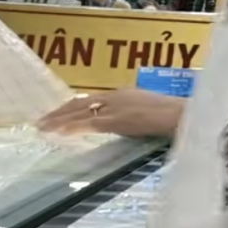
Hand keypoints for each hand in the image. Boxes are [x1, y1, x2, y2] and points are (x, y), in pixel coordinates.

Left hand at [39, 88, 184, 137]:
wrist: (185, 116)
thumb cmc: (176, 118)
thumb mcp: (151, 115)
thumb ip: (135, 118)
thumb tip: (127, 127)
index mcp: (124, 94)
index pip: (91, 100)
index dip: (72, 107)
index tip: (57, 115)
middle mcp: (117, 96)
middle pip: (81, 103)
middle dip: (59, 113)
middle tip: (41, 121)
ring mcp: (116, 107)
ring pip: (80, 112)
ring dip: (59, 120)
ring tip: (42, 127)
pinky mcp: (118, 119)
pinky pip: (89, 123)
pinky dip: (72, 127)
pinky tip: (58, 132)